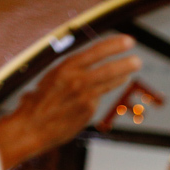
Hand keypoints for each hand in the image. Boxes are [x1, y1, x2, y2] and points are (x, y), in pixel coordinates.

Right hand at [0, 35, 140, 169]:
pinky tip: (102, 91)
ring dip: (122, 77)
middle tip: (138, 60)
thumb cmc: (38, 101)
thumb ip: (72, 71)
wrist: (31, 127)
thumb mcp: (52, 77)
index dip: (113, 46)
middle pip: (107, 70)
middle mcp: (76, 82)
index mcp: (64, 68)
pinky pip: (97, 99)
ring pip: (107, 84)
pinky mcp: (88, 111)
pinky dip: (100, 94)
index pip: (94, 52)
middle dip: (125, 64)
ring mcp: (84, 98)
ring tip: (131, 73)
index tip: (127, 42)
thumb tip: (92, 64)